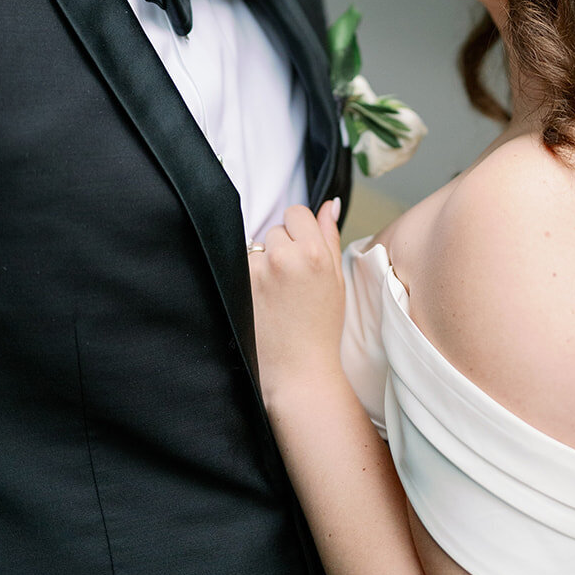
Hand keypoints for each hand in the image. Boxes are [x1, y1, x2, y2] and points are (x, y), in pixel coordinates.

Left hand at [248, 200, 345, 410]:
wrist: (298, 370)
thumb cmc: (321, 327)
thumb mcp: (336, 279)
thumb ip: (329, 236)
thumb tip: (330, 203)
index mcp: (314, 253)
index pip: (296, 212)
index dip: (299, 231)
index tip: (301, 252)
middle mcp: (284, 257)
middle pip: (276, 230)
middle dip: (282, 248)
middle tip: (291, 281)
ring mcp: (258, 271)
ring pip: (257, 247)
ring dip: (262, 262)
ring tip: (275, 294)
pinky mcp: (238, 285)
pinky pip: (241, 265)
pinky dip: (248, 278)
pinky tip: (260, 301)